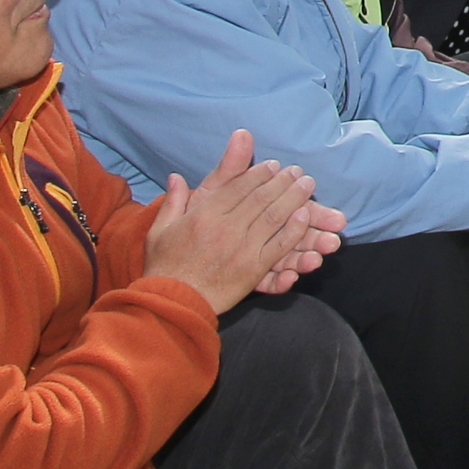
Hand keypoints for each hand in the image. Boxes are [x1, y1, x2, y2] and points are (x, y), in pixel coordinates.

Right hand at [144, 129, 332, 309]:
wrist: (171, 303)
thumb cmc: (164, 266)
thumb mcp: (161, 228)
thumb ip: (173, 200)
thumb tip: (176, 175)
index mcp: (203, 215)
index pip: (238, 186)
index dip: (258, 173)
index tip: (273, 165)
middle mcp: (225, 229)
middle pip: (260, 198)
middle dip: (282, 180)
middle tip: (297, 171)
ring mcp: (242, 251)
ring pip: (274, 218)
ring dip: (294, 198)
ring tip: (307, 185)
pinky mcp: (253, 271)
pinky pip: (279, 247)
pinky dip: (294, 230)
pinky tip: (304, 216)